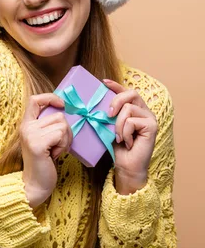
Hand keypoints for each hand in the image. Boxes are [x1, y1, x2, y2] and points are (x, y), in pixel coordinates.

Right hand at [20, 93, 71, 208]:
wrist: (35, 185)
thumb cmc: (43, 163)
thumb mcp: (43, 140)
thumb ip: (48, 126)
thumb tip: (66, 111)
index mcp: (26, 124)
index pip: (34, 99)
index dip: (51, 97)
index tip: (62, 105)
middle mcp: (26, 127)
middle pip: (57, 115)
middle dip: (66, 130)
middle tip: (59, 145)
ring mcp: (30, 134)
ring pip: (62, 124)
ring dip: (65, 139)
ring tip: (56, 151)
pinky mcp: (38, 144)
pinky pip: (61, 134)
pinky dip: (63, 145)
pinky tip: (55, 155)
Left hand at [103, 79, 157, 193]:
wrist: (126, 166)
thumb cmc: (117, 147)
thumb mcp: (109, 126)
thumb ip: (109, 114)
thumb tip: (94, 104)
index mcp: (135, 109)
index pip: (127, 92)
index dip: (116, 85)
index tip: (103, 82)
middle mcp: (145, 111)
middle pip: (131, 94)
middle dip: (116, 101)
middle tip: (108, 115)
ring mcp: (150, 118)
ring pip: (128, 109)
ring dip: (118, 124)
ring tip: (119, 137)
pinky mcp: (152, 126)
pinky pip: (132, 121)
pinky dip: (125, 132)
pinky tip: (127, 142)